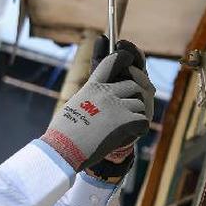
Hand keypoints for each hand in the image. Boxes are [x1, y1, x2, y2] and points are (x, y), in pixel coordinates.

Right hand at [40, 48, 149, 170]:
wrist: (63, 148)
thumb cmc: (62, 133)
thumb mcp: (73, 107)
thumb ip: (88, 101)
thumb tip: (93, 107)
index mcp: (92, 87)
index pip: (111, 63)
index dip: (122, 58)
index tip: (128, 58)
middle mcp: (106, 92)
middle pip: (132, 86)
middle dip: (133, 97)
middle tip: (128, 111)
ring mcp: (117, 105)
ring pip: (139, 105)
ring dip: (135, 116)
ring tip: (125, 128)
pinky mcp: (125, 121)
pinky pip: (143, 121)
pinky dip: (139, 130)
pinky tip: (131, 135)